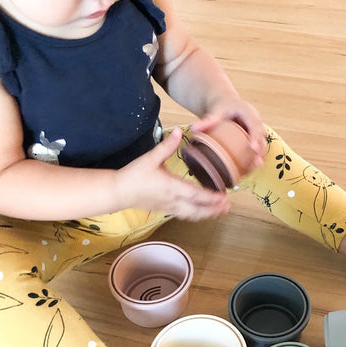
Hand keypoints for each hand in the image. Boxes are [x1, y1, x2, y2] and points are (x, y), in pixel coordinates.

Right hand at [114, 128, 230, 219]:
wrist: (118, 192)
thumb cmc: (133, 175)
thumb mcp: (150, 158)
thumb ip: (166, 146)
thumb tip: (178, 131)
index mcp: (171, 187)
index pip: (195, 194)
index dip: (211, 198)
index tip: (223, 197)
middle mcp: (172, 200)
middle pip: (197, 209)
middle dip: (213, 209)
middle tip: (227, 206)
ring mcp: (169, 208)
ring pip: (192, 215)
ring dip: (207, 214)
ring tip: (220, 211)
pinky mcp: (165, 210)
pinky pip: (184, 215)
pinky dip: (196, 215)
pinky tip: (203, 212)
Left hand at [190, 97, 266, 168]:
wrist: (225, 104)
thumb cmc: (221, 107)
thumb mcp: (215, 111)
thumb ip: (208, 120)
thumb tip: (194, 128)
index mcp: (247, 111)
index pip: (254, 124)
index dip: (256, 136)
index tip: (253, 147)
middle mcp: (255, 120)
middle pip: (261, 135)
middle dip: (260, 149)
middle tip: (257, 162)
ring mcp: (255, 128)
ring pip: (262, 142)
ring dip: (260, 154)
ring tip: (256, 166)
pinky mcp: (253, 135)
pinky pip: (257, 146)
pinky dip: (255, 156)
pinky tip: (251, 167)